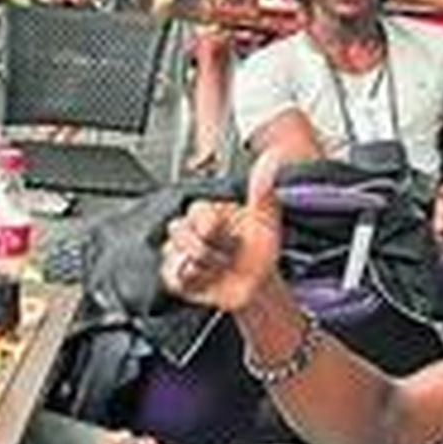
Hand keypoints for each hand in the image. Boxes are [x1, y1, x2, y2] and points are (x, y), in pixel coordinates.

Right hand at [161, 149, 283, 313]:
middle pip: (179, 231)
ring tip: (221, 267)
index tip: (232, 238)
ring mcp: (178, 251)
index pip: (196, 211)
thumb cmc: (258, 251)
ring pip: (174, 253)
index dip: (213, 227)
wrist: (257, 284)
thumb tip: (271, 159)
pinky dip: (190, 278)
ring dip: (203, 264)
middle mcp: (189, 229)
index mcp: (207, 212)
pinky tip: (207, 278)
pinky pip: (171, 274)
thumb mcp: (266, 219)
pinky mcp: (173, 275)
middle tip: (229, 256)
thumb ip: (262, 190)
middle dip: (208, 248)